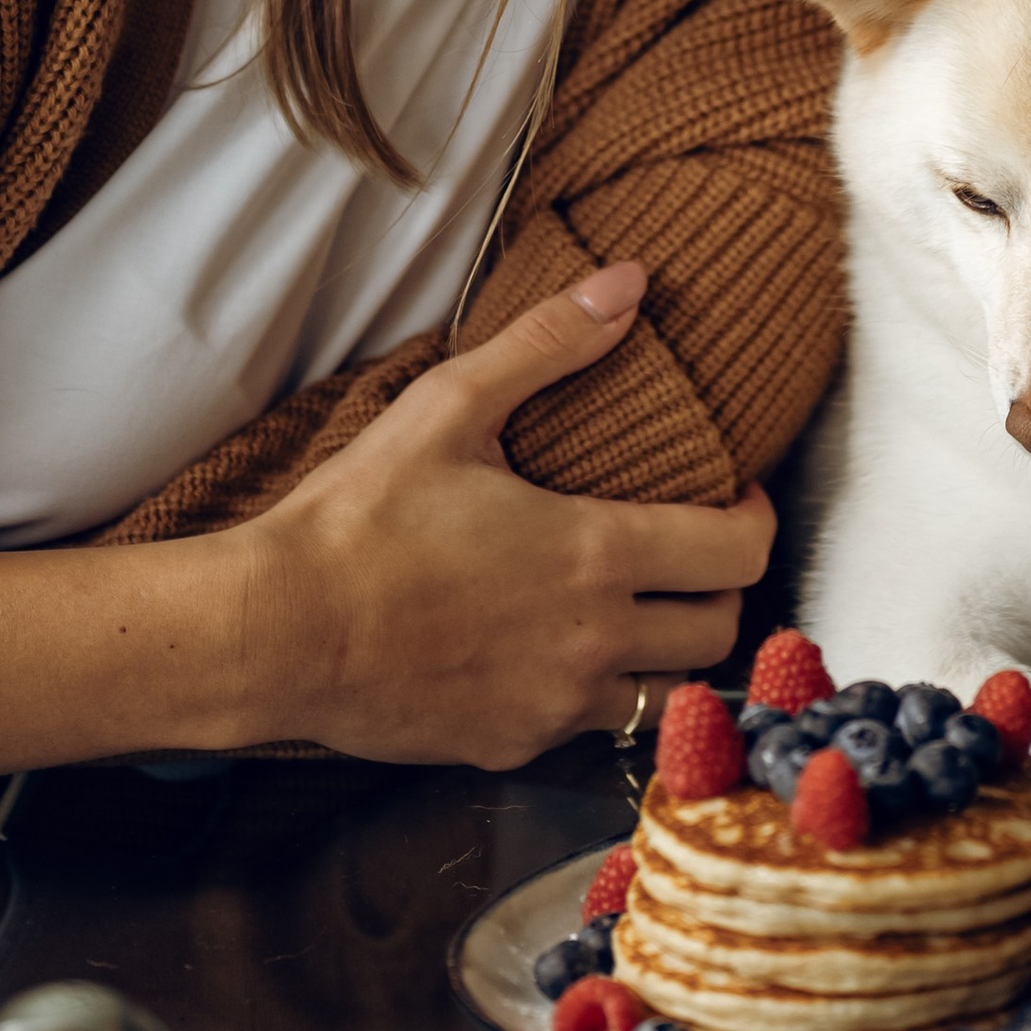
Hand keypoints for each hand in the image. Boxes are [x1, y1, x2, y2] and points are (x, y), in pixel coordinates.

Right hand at [231, 263, 774, 767]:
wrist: (275, 631)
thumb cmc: (359, 518)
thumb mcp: (449, 406)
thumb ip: (549, 342)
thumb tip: (629, 282)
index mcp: (594, 553)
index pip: (738, 552)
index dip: (755, 519)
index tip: (736, 495)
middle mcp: (592, 639)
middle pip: (720, 630)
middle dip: (724, 587)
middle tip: (693, 550)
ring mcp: (553, 704)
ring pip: (666, 693)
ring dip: (669, 649)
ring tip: (639, 604)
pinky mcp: (509, 747)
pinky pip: (590, 728)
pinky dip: (597, 691)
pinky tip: (560, 651)